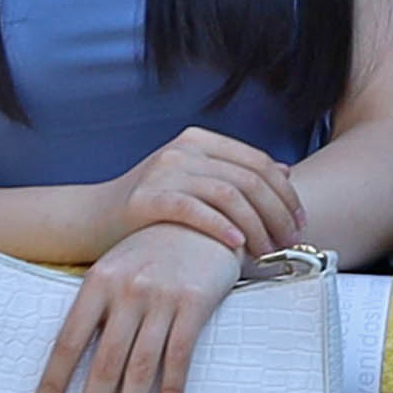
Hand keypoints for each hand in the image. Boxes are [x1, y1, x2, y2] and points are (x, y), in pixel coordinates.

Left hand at [38, 224, 243, 392]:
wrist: (206, 215)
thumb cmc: (156, 248)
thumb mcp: (117, 267)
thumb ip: (98, 307)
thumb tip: (74, 360)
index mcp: (97, 283)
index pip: (68, 344)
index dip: (52, 385)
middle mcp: (125, 292)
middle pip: (102, 365)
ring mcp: (160, 298)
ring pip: (139, 368)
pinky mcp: (194, 303)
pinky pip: (179, 357)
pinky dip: (171, 392)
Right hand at [112, 128, 305, 263]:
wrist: (92, 219)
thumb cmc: (151, 209)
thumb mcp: (195, 183)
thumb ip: (234, 174)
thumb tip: (284, 171)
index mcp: (199, 141)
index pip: (258, 162)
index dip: (286, 193)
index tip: (300, 221)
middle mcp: (183, 149)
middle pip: (249, 178)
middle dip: (277, 213)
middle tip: (290, 241)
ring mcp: (164, 170)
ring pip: (228, 194)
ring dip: (257, 225)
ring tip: (269, 251)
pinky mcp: (146, 198)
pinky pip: (194, 209)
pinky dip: (221, 226)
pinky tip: (237, 245)